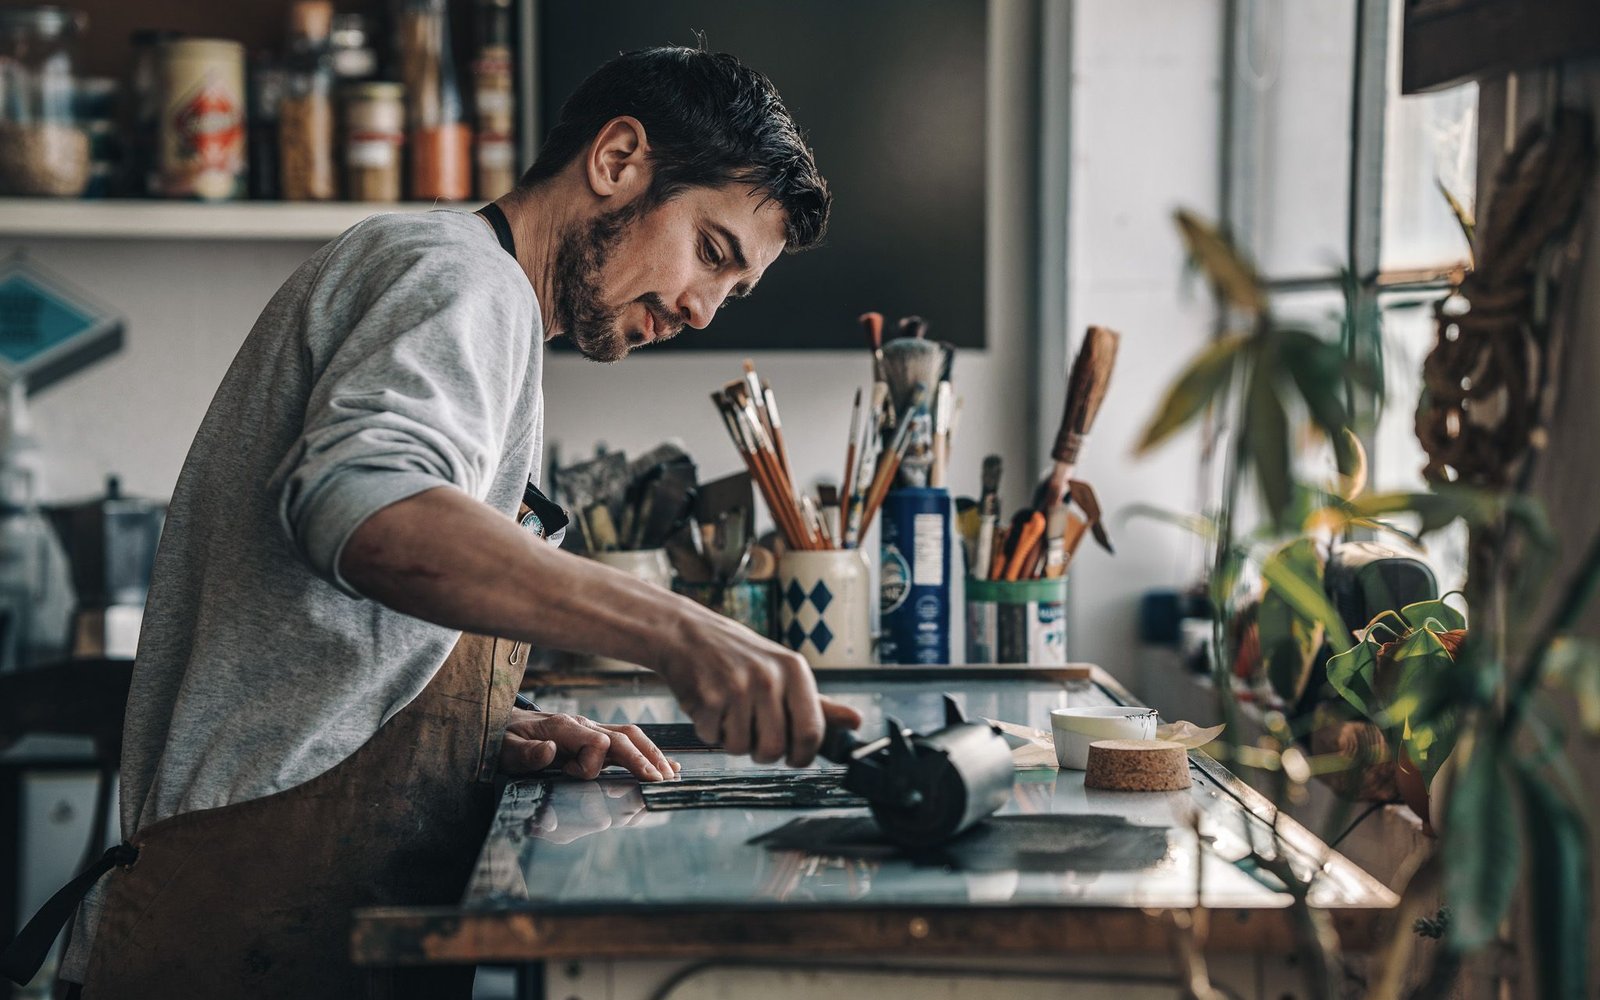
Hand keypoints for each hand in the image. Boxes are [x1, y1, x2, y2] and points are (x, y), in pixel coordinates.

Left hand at [499, 708, 681, 781]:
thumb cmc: (506, 739)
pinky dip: (648, 752)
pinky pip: (627, 742)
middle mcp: (584, 725)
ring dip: (651, 755)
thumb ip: (526, 753)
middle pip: (623, 737)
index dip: (592, 763)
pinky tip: (666, 764)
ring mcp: (592, 730)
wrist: (505, 724)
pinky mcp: (596, 738)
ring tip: (670, 774)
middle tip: (659, 781)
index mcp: (564, 727)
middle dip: (643, 759)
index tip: (570, 775)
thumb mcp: (506, 748)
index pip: (596, 740)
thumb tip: (550, 752)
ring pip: (631, 737)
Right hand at [655, 610, 862, 767]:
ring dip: (733, 740)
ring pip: (742, 749)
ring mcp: (737, 688)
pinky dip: (709, 731)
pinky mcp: (707, 698)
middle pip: (775, 749)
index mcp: (794, 670)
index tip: (794, 757)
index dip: (803, 755)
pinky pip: (714, 739)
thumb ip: (818, 703)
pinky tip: (709, 705)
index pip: (812, 732)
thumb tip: (856, 722)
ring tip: (728, 712)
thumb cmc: (738, 655)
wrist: (685, 633)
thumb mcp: (782, 671)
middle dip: (762, 752)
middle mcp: (769, 678)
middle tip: (753, 731)